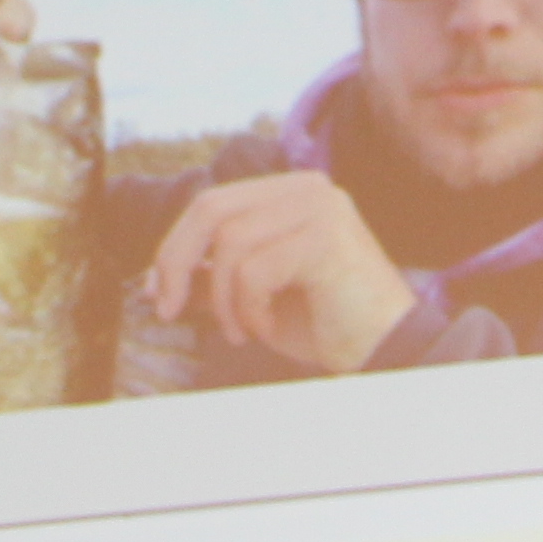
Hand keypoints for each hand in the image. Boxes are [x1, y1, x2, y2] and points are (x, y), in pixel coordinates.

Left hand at [140, 172, 419, 376]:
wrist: (385, 352)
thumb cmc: (326, 326)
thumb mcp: (255, 300)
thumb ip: (215, 279)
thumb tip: (161, 279)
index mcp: (290, 193)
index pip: (213, 203)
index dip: (174, 246)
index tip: (158, 291)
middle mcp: (306, 189)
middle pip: (211, 209)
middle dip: (176, 261)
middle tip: (168, 309)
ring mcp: (319, 208)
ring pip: (230, 244)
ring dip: (224, 300)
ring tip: (243, 332)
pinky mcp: (325, 237)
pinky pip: (254, 270)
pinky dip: (249, 309)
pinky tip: (268, 329)